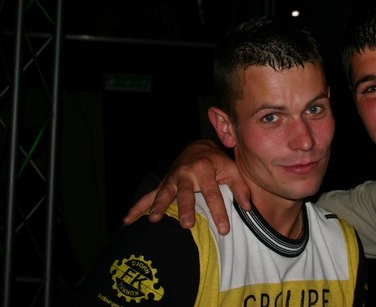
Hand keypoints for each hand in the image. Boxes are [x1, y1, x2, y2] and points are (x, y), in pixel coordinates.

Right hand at [123, 140, 246, 234]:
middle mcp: (186, 174)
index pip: (214, 193)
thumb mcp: (232, 169)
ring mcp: (172, 179)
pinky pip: (148, 196)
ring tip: (155, 220)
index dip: (219, 212)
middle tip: (186, 225)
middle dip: (185, 209)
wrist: (197, 147)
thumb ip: (240, 187)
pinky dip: (138, 208)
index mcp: (205, 169)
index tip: (224, 230)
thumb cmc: (217, 162)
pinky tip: (127, 221)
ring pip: (164, 193)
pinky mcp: (163, 184)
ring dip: (160, 207)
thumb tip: (247, 207)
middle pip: (186, 193)